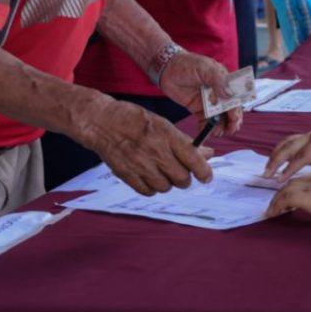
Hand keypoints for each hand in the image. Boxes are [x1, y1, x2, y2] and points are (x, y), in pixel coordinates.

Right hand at [85, 99, 210, 195]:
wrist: (102, 122)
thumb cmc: (134, 120)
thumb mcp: (163, 124)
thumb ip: (185, 142)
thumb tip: (208, 154)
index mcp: (166, 135)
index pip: (193, 159)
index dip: (203, 171)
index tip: (206, 176)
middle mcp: (155, 151)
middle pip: (181, 178)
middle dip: (184, 178)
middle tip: (180, 172)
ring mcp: (140, 165)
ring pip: (165, 187)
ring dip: (167, 183)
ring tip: (161, 172)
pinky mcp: (127, 175)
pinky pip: (147, 191)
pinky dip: (151, 187)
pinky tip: (149, 176)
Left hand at [158, 50, 242, 135]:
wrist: (167, 68)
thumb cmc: (187, 63)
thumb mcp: (205, 68)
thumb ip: (218, 81)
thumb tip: (230, 95)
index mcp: (224, 81)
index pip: (235, 97)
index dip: (237, 108)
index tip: (235, 118)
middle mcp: (218, 92)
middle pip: (229, 109)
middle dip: (232, 121)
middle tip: (230, 130)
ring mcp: (208, 101)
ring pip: (219, 117)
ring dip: (221, 126)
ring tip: (217, 133)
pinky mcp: (197, 108)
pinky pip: (204, 120)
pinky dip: (206, 128)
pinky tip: (205, 132)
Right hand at [262, 121, 310, 180]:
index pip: (300, 157)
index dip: (288, 169)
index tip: (278, 181)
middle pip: (289, 147)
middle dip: (276, 160)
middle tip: (266, 175)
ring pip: (289, 141)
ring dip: (277, 153)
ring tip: (268, 167)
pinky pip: (294, 140)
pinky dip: (284, 148)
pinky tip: (280, 156)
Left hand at [266, 172, 310, 226]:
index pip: (307, 180)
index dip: (296, 188)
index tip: (290, 197)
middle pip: (295, 182)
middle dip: (283, 192)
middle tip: (275, 204)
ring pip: (287, 189)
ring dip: (277, 200)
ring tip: (271, 211)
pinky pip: (287, 199)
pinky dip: (278, 205)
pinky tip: (273, 214)